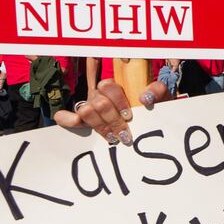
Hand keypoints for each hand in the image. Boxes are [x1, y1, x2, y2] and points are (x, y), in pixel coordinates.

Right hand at [53, 79, 171, 143]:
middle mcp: (99, 96)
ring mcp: (88, 108)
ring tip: (113, 137)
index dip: (118, 101)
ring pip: (85, 111)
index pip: (108, 86)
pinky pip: (64, 117)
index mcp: (115, 88)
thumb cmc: (151, 109)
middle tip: (124, 134)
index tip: (129, 116)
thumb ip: (157, 91)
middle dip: (113, 120)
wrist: (150, 124)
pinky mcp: (81, 122)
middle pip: (98, 103)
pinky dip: (67, 120)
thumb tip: (144, 98)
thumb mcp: (159, 99)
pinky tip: (77, 126)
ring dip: (100, 126)